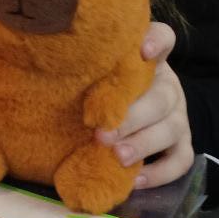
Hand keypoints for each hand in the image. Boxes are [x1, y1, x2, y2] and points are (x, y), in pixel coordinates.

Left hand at [95, 21, 193, 190]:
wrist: (128, 112)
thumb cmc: (104, 89)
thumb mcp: (98, 74)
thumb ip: (87, 67)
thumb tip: (37, 65)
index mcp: (150, 61)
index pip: (164, 38)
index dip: (157, 41)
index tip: (142, 50)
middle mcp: (168, 86)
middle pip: (162, 96)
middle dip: (132, 117)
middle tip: (102, 134)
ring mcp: (178, 116)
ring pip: (172, 129)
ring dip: (143, 144)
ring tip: (118, 157)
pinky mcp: (182, 144)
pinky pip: (181, 160)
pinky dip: (161, 173)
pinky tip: (136, 179)